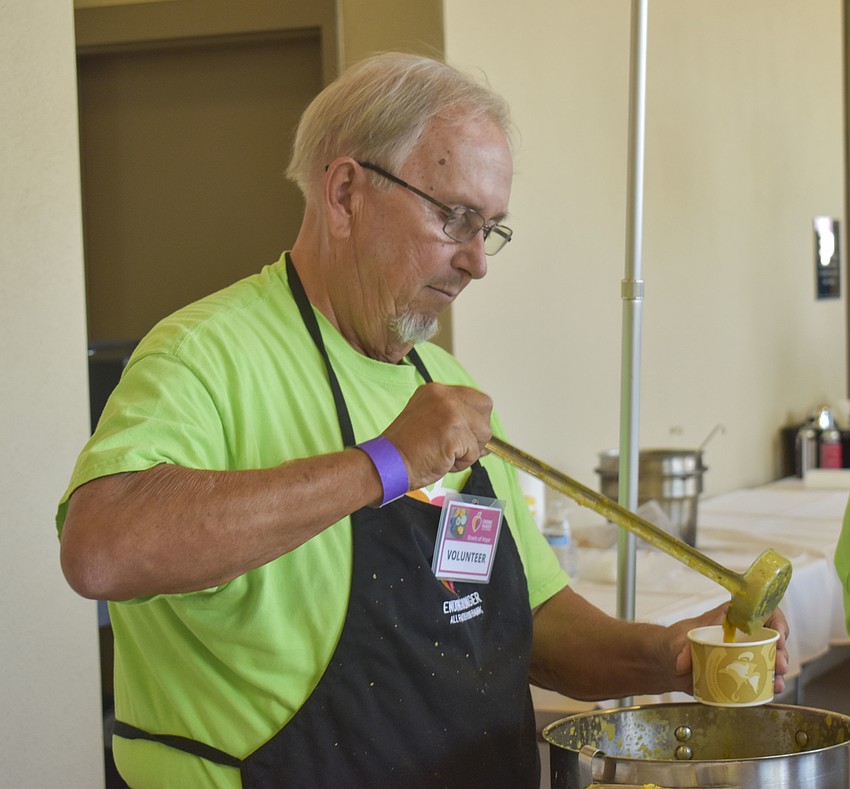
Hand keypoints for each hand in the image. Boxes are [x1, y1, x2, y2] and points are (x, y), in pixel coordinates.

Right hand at [381, 383, 492, 488]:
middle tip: (457, 444)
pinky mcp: (454, 433)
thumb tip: (481, 434)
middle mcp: (444, 396)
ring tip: (444, 453)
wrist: (388, 463)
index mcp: (436, 391)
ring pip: (483, 433)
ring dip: (468, 450)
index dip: (475, 418)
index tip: (464, 432)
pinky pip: (474, 453)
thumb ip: (453, 418)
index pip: (475, 397)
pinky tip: (441, 461)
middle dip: (478, 430)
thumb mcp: (428, 419)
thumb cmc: (405, 449)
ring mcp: (450, 413)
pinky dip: (461, 463)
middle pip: (485, 408)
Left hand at [666, 603, 789, 694]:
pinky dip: (770, 683)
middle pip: (770, 637)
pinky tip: (773, 690)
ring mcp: (744, 653)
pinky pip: (762, 676)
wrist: (669, 664)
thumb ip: (679, 648)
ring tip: (778, 682)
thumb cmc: (676, 643)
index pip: (759, 610)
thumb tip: (682, 662)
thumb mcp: (676, 641)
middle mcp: (742, 634)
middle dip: (781, 650)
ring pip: (771, 657)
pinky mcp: (742, 672)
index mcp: (730, 617)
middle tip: (780, 665)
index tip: (778, 636)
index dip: (775, 620)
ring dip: (779, 670)